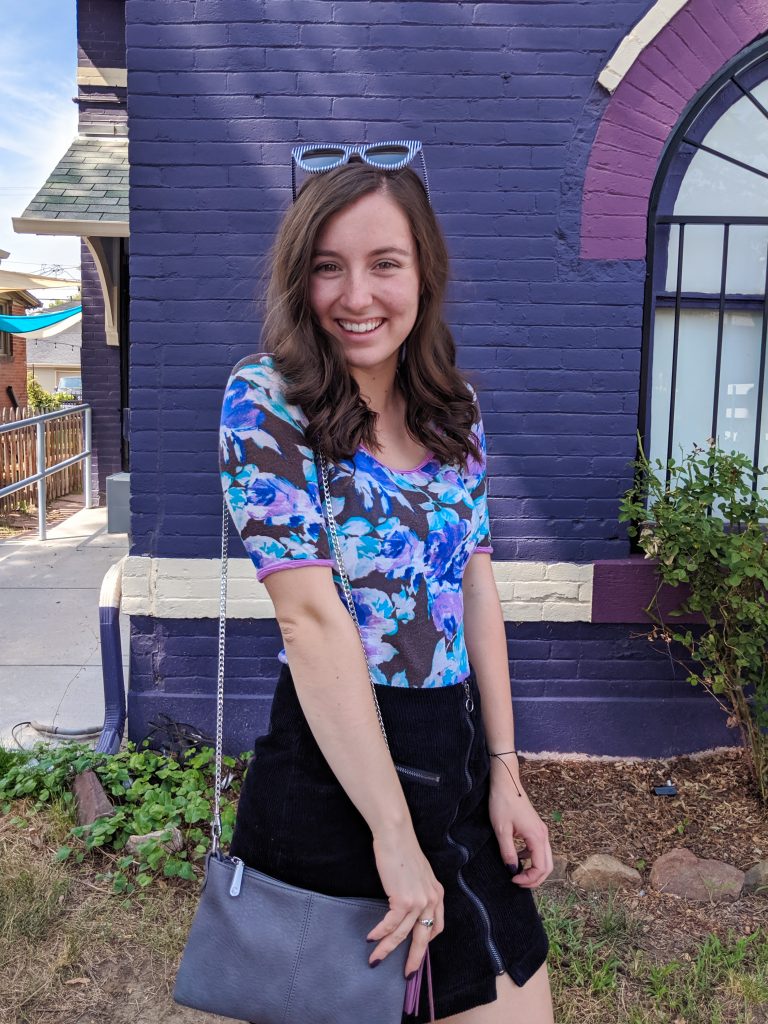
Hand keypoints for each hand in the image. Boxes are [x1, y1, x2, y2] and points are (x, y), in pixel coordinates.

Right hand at [366, 828, 443, 976]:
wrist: (396, 835)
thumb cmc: (403, 851)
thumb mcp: (419, 874)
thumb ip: (419, 891)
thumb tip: (407, 907)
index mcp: (437, 894)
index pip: (437, 926)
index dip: (426, 941)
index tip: (416, 951)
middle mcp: (432, 900)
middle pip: (424, 938)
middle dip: (414, 958)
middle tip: (407, 975)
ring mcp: (419, 901)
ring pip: (403, 934)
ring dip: (387, 949)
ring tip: (376, 959)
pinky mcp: (404, 900)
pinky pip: (391, 924)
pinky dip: (380, 933)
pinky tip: (371, 937)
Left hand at [489, 755, 552, 887]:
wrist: (505, 783)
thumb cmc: (502, 803)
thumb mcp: (502, 830)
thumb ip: (508, 852)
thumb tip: (512, 870)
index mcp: (537, 836)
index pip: (541, 867)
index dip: (529, 879)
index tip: (513, 879)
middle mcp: (543, 835)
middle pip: (548, 866)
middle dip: (535, 879)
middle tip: (518, 882)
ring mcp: (541, 831)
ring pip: (545, 858)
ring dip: (535, 870)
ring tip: (517, 874)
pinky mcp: (536, 828)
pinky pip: (539, 850)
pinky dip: (532, 859)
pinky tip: (517, 857)